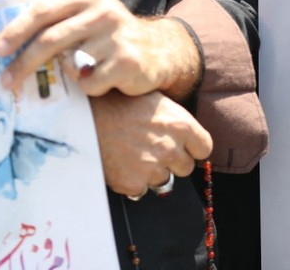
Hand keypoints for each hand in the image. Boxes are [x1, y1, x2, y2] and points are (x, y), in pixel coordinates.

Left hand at [0, 0, 200, 100]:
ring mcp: (117, 35)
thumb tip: (5, 34)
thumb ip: (57, 16)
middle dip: (23, 63)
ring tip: (83, 72)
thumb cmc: (109, 36)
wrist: (158, 51)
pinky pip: (89, 84)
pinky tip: (104, 80)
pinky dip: (90, 88)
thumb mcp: (87, 14)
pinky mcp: (127, 61)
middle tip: (5, 81)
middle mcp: (104, 10)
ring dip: (68, 75)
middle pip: (50, 39)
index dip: (17, 31)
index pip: (43, 10)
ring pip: (68, 65)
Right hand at [91, 91, 212, 196]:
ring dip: (151, 172)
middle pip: (185, 167)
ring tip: (132, 154)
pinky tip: (121, 163)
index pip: (204, 148)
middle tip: (152, 150)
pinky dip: (131, 181)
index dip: (192, 149)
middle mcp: (171, 149)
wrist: (85, 116)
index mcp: (181, 126)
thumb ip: (174, 120)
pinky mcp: (132, 183)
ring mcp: (152, 168)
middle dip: (172, 162)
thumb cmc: (119, 103)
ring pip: (163, 180)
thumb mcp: (155, 100)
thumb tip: (185, 136)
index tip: (183, 147)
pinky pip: (140, 189)